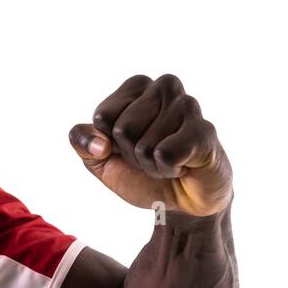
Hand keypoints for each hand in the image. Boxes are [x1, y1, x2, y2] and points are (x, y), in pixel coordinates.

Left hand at [69, 74, 232, 216]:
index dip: (109, 142)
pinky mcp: (204, 131)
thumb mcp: (99, 159)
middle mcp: (164, 87)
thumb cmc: (140, 173)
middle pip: (122, 130)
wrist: (181, 201)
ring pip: (144, 145)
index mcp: (136, 86)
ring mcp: (188, 105)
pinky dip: (167, 169)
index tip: (128, 145)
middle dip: (131, 154)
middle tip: (152, 155)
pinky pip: (166, 154)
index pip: (102, 117)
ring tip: (169, 160)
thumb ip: (82, 141)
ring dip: (151, 164)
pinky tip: (184, 165)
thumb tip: (98, 144)